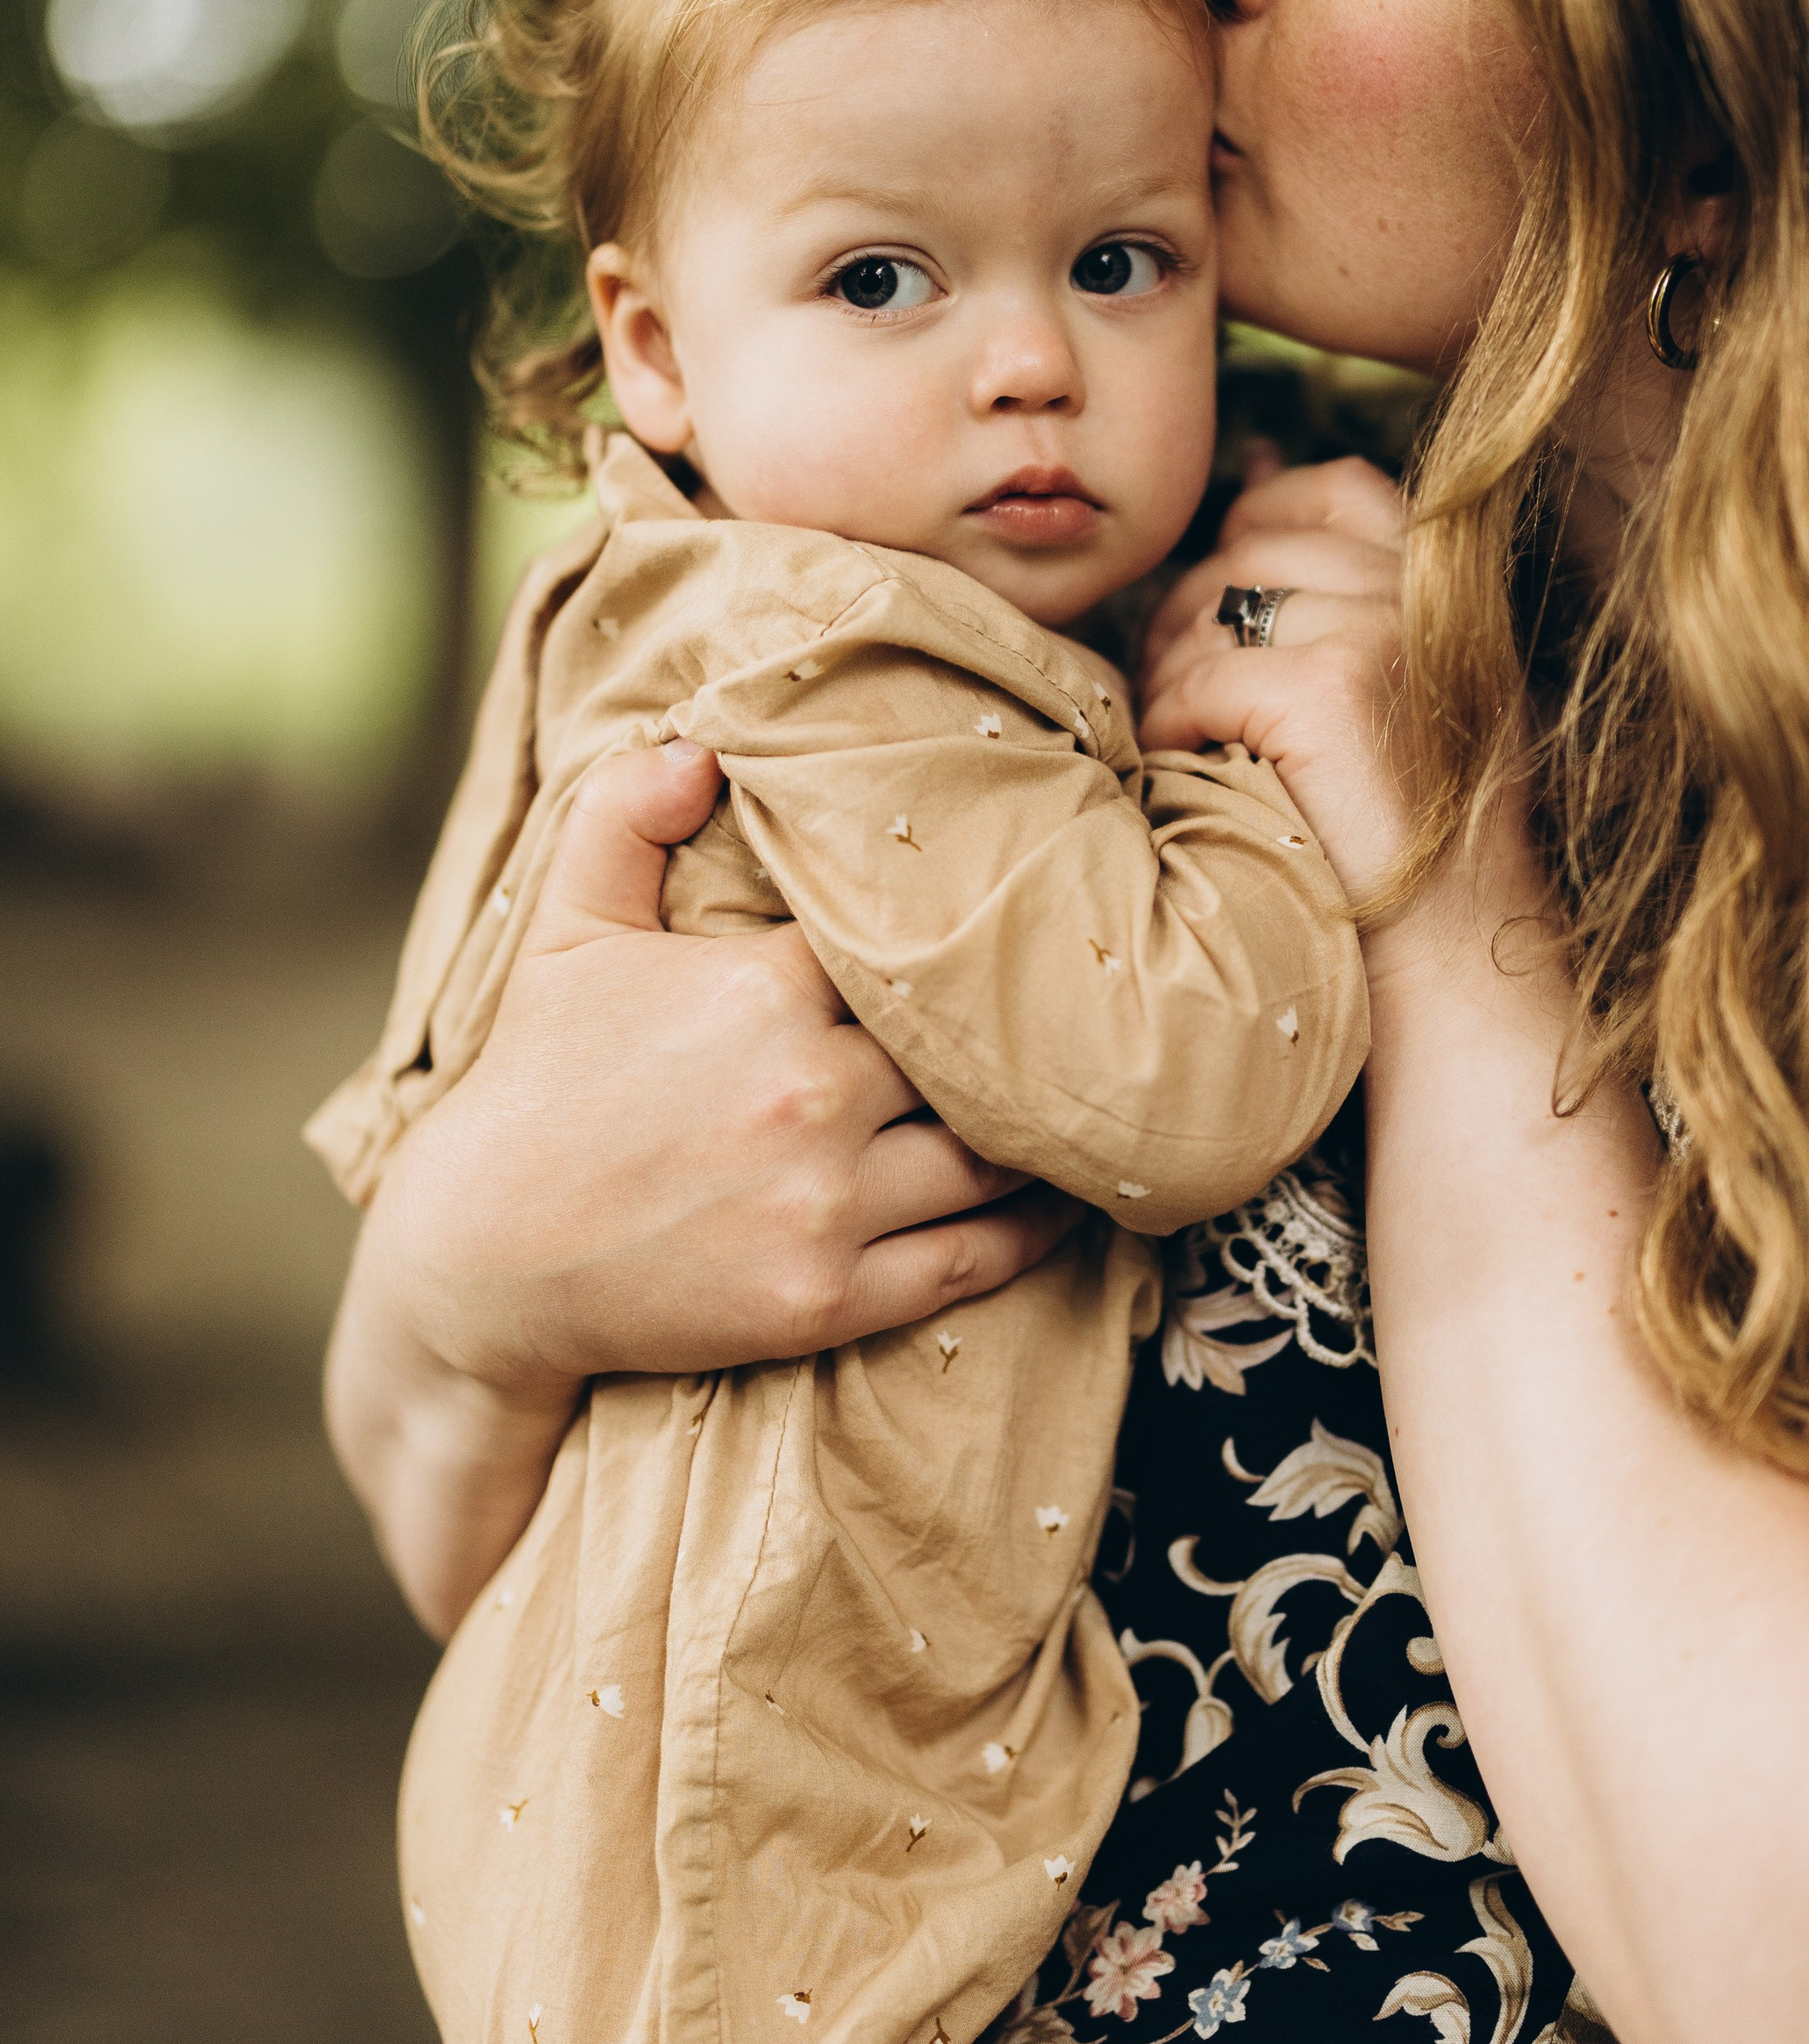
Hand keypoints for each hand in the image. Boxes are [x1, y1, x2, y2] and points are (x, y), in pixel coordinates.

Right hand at [327, 740, 1077, 1631]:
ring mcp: (824, 1202)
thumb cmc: (531, 1086)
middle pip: (975, 1047)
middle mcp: (809, 1089)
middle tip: (1090, 1011)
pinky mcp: (826, 1298)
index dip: (972, 930)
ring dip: (1049, 1128)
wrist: (478, 1262)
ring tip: (1095, 1098)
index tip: (1020, 919)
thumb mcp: (565, 934)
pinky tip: (1064, 1198)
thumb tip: (703, 744)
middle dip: (1025, 1030)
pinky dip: (1034, 1230)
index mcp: (763, 988)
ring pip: (994, 1153)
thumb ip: (623, 817)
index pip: (917, 939)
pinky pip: (973, 1258)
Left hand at [1137, 457, 1410, 903]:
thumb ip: (1344, 580)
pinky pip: (1200, 677)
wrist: (1452, 951)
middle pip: (1251, 549)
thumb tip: (1257, 459)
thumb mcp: (1401, 680)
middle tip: (1189, 698)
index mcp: (1447, 583)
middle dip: (1194, 618)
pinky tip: (1195, 770)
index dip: (1262, 522)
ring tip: (1197, 742)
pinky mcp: (1328, 689)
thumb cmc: (1412, 830)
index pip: (1335, 485)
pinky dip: (1175, 725)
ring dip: (1177, 677)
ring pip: (1212, 611)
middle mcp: (1423, 591)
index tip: (1230, 601)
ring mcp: (1380, 631)